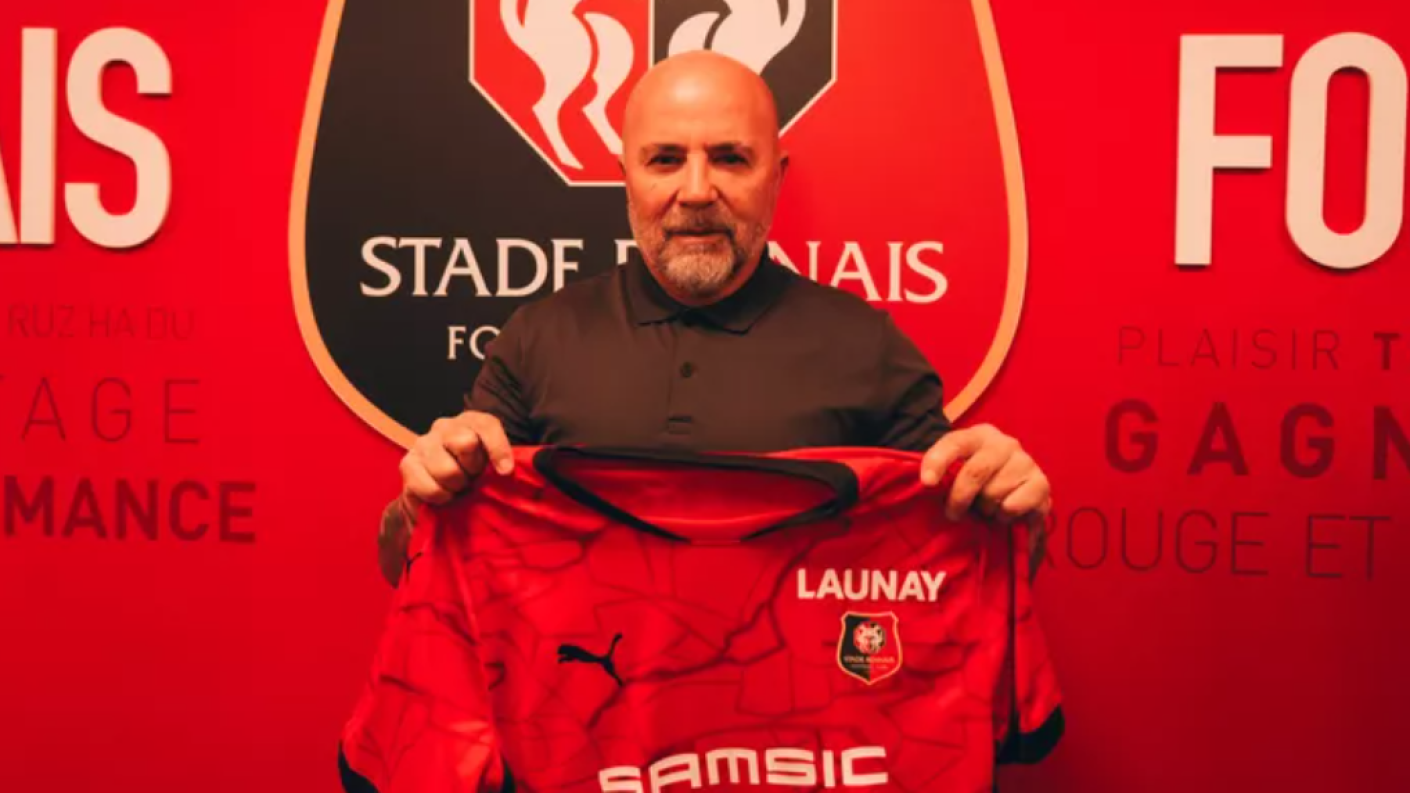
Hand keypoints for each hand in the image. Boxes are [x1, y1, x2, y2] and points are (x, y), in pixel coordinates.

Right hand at [398, 410, 514, 512]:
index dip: (498, 448)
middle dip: (473, 469)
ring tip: (457, 487)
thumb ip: (504, 463)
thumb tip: (510, 471)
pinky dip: (441, 498)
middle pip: (466, 443)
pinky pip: (431, 488)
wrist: (437, 496)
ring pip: (448, 470)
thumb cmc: (474, 477)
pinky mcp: (407, 464)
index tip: (505, 472)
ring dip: (457, 487)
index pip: (486, 425)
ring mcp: (423, 443)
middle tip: (472, 478)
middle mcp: (444, 426)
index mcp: (471, 422)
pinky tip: (443, 495)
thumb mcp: (494, 467)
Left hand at [920, 424, 1051, 576]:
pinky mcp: (1042, 484)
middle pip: (974, 472)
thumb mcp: (956, 472)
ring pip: (993, 493)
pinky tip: (1004, 512)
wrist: (1017, 492)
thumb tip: (926, 483)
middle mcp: (1005, 443)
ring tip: (986, 508)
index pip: (954, 443)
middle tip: (953, 513)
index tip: (926, 483)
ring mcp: (1026, 462)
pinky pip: (1012, 506)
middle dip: (959, 498)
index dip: (937, 461)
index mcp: (978, 435)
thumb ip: (942, 474)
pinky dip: (1003, 516)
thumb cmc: (977, 483)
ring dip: (984, 509)